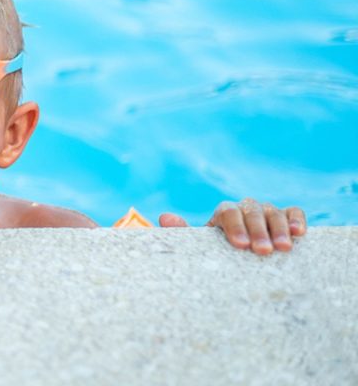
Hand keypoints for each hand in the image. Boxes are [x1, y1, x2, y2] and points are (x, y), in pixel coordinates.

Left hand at [158, 198, 306, 254]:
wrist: (238, 258)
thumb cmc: (218, 253)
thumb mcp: (201, 247)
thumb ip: (183, 233)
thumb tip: (165, 218)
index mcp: (223, 212)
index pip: (227, 212)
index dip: (234, 226)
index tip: (240, 245)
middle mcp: (245, 208)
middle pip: (251, 212)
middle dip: (258, 231)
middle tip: (262, 251)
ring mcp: (266, 211)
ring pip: (273, 212)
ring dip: (279, 229)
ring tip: (283, 249)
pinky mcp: (286, 217)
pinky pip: (293, 211)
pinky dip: (297, 219)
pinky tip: (300, 233)